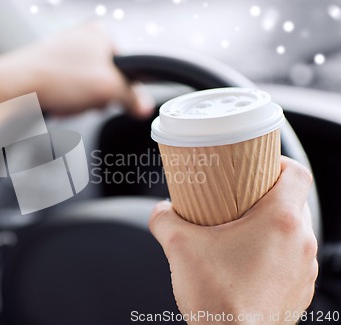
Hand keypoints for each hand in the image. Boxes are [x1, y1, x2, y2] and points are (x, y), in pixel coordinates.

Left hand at [0, 23, 153, 116]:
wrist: (14, 87)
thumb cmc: (55, 77)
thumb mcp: (107, 88)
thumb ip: (131, 98)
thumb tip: (144, 106)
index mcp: (98, 34)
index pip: (125, 65)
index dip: (122, 87)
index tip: (116, 100)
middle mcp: (79, 40)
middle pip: (104, 79)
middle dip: (96, 97)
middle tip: (87, 101)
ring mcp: (62, 54)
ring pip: (85, 88)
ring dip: (80, 103)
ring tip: (68, 103)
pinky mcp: (48, 70)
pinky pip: (67, 91)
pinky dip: (65, 102)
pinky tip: (58, 105)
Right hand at [149, 156, 317, 323]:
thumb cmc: (217, 300)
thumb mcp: (179, 247)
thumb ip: (164, 219)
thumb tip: (160, 212)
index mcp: (279, 223)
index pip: (297, 173)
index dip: (281, 162)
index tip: (262, 164)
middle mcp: (300, 244)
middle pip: (294, 202)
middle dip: (268, 195)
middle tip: (241, 196)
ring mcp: (302, 270)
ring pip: (294, 232)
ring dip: (271, 225)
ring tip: (240, 230)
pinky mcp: (298, 291)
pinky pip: (292, 259)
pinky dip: (273, 252)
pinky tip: (245, 260)